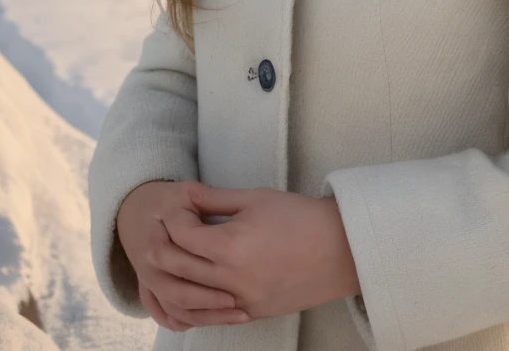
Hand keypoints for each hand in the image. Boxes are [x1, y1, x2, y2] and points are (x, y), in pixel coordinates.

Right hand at [116, 180, 249, 331]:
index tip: (237, 286)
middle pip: (177, 294)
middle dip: (210, 305)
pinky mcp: (149, 289)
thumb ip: (209, 200)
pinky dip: (184, 322)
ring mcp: (147, 280)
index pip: (181, 266)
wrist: (136, 208)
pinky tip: (209, 320)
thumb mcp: (188, 192)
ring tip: (233, 317)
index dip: (209, 279)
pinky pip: (163, 314)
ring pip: (172, 310)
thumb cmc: (170, 200)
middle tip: (240, 308)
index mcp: (158, 239)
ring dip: (203, 318)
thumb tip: (236, 216)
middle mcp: (149, 265)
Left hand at [167, 184, 360, 322]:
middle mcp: (230, 278)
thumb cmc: (300, 217)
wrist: (340, 250)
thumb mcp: (256, 198)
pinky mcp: (252, 314)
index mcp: (230, 245)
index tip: (180, 208)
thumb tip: (186, 193)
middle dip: (168, 245)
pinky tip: (200, 281)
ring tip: (184, 254)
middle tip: (174, 229)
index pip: (180, 235)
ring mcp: (241, 301)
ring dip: (179, 275)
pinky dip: (199, 300)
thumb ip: (215, 199)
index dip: (174, 218)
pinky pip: (212, 313)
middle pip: (178, 267)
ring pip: (189, 297)